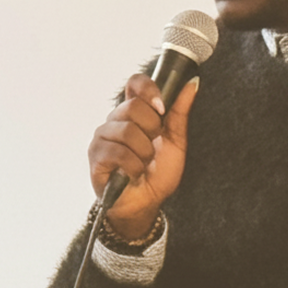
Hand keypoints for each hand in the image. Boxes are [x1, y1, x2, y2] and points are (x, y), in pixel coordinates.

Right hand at [88, 73, 198, 238]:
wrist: (146, 203)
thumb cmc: (158, 173)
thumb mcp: (175, 142)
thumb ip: (179, 113)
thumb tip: (191, 84)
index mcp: (133, 112)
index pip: (135, 83)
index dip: (148, 89)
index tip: (161, 108)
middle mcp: (114, 120)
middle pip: (133, 106)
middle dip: (152, 130)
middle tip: (152, 148)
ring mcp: (102, 136)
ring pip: (127, 131)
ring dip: (144, 153)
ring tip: (143, 164)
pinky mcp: (96, 156)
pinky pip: (118, 152)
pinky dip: (133, 166)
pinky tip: (133, 174)